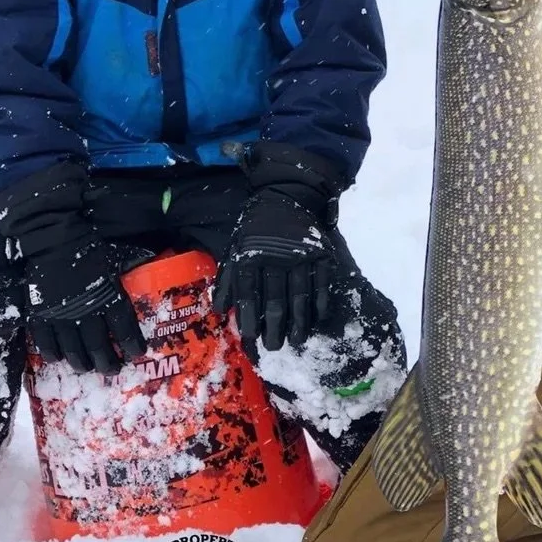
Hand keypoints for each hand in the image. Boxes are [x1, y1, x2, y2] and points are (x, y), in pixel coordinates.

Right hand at [0, 162, 146, 375]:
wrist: (54, 240)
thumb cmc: (88, 246)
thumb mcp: (116, 255)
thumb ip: (134, 262)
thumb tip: (157, 257)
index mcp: (108, 296)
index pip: (124, 328)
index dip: (131, 343)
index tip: (137, 353)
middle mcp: (87, 311)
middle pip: (99, 346)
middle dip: (107, 362)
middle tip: (113, 371)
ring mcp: (62, 316)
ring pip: (73, 349)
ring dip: (82, 363)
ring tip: (87, 369)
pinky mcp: (40, 314)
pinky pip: (45, 342)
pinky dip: (52, 353)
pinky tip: (57, 359)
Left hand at [214, 141, 345, 351]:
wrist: (288, 194)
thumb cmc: (256, 226)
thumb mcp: (235, 246)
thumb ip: (228, 278)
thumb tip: (220, 310)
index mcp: (251, 254)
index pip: (249, 293)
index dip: (249, 317)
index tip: (249, 337)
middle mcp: (276, 256)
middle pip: (275, 299)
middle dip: (274, 327)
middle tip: (274, 347)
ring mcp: (301, 254)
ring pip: (299, 295)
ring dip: (298, 321)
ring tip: (296, 340)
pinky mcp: (321, 252)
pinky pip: (321, 283)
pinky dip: (319, 302)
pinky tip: (316, 318)